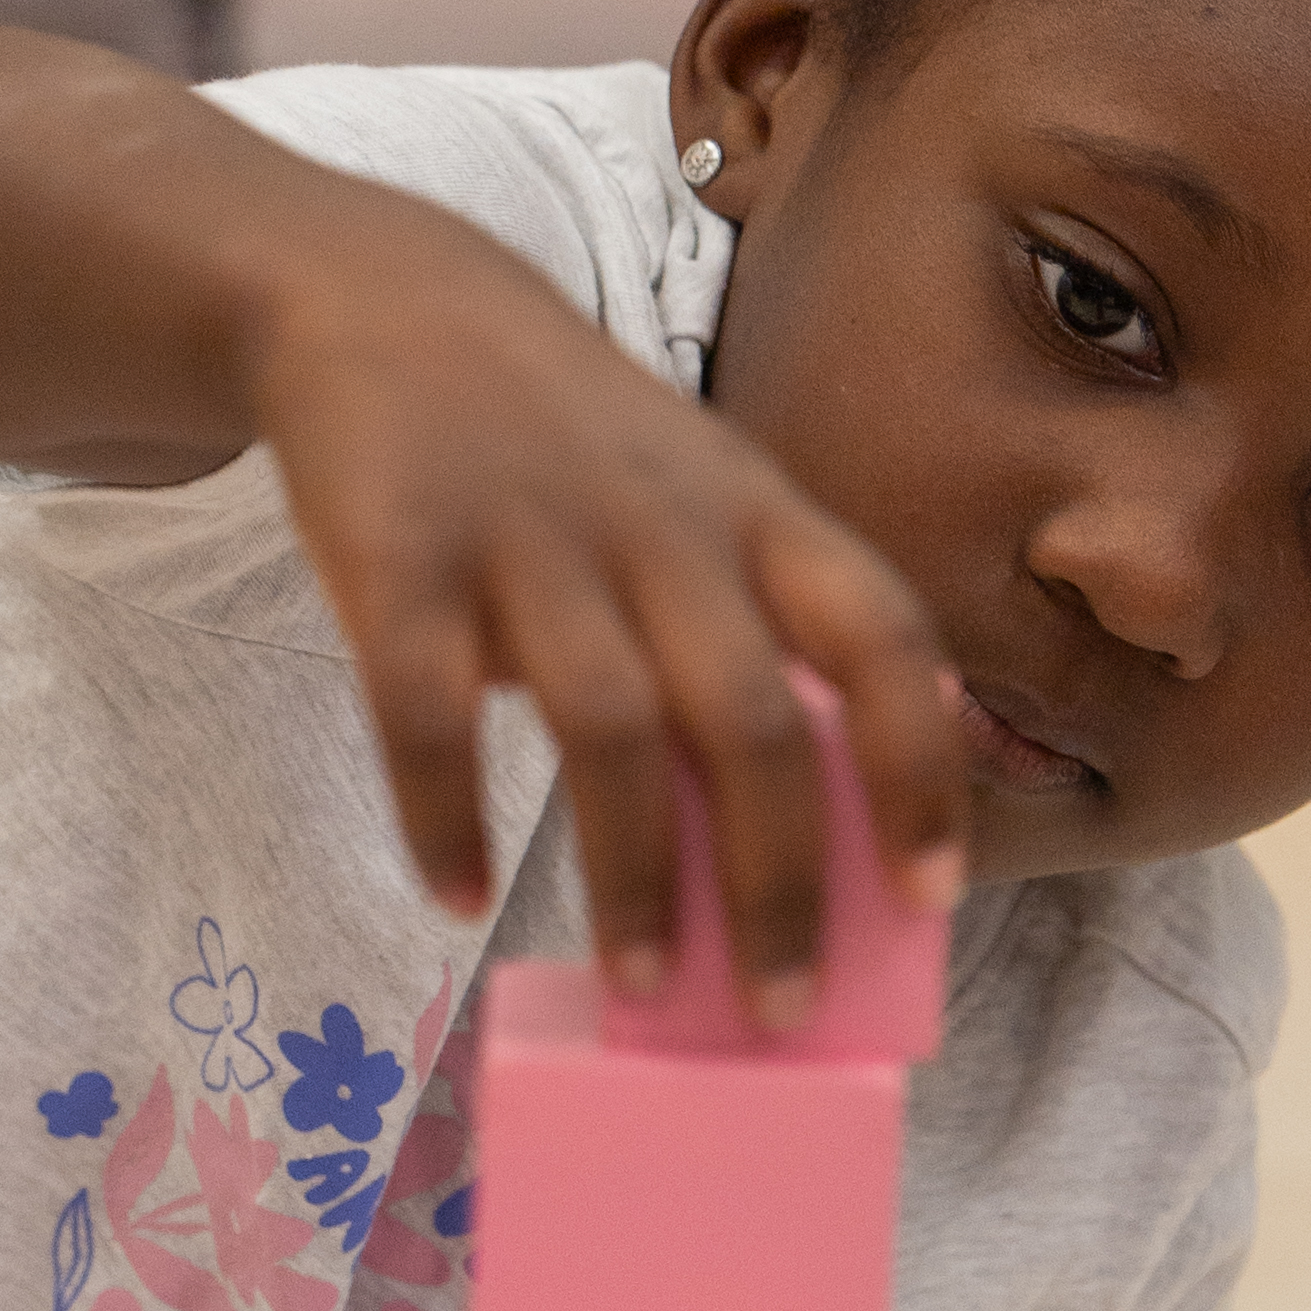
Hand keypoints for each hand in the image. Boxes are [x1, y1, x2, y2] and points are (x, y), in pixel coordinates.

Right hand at [242, 202, 969, 1025]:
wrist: (378, 296)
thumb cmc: (569, 440)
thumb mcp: (701, 490)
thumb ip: (766, 622)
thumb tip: (834, 824)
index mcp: (756, 512)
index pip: (882, 636)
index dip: (921, 767)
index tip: (933, 896)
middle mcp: (659, 523)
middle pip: (750, 718)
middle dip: (777, 883)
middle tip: (773, 1014)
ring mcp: (526, 536)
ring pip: (608, 730)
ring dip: (632, 874)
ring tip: (636, 985)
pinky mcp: (395, 553)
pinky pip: (427, 710)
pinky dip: (444, 816)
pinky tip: (458, 896)